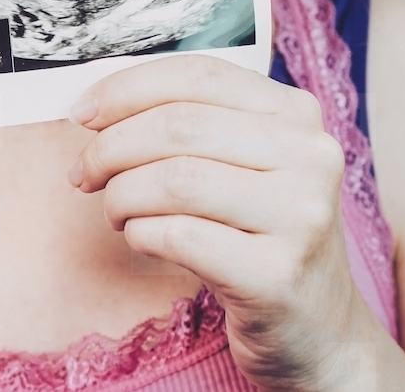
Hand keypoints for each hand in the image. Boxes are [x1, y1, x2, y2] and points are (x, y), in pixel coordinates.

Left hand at [68, 54, 372, 390]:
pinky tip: (142, 239)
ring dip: (122, 194)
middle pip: (180, 125)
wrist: (319, 330)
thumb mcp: (247, 166)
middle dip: (111, 146)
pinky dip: (143, 233)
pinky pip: (180, 237)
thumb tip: (99, 103)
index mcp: (297, 114)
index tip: (84, 111)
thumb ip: (193, 125)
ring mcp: (300, 216)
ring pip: (175, 179)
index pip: (200, 74)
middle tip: (85, 172)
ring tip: (115, 212)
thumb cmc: (262, 239)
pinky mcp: (277, 275)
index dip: (129, 87)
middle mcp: (310, 156)